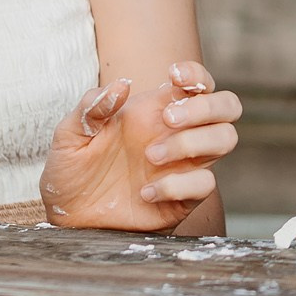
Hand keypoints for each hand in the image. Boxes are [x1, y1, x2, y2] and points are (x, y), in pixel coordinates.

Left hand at [40, 60, 241, 230]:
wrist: (69, 221)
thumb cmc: (72, 174)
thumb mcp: (69, 136)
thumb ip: (90, 107)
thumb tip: (122, 85)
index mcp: (154, 112)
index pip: (198, 83)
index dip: (197, 73)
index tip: (174, 75)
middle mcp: (176, 135)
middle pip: (227, 106)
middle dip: (206, 106)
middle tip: (168, 119)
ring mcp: (184, 166)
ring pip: (225, 139)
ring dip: (192, 142)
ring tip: (151, 156)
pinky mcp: (184, 198)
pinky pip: (205, 183)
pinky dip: (177, 185)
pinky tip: (146, 192)